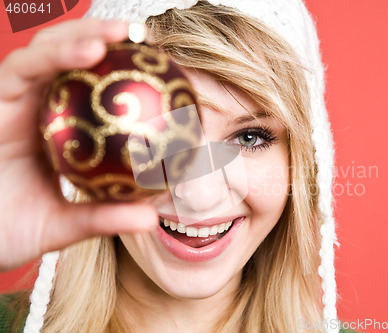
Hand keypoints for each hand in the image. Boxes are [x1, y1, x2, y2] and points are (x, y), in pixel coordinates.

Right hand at [0, 19, 157, 271]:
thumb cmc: (7, 231)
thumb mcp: (62, 225)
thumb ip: (102, 217)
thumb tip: (151, 218)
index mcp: (54, 129)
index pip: (89, 89)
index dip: (122, 72)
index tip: (161, 68)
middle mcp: (34, 107)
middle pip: (70, 59)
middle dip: (104, 37)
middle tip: (146, 36)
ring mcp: (12, 100)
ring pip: (47, 52)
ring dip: (83, 34)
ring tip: (122, 32)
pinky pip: (21, 68)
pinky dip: (54, 55)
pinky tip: (89, 51)